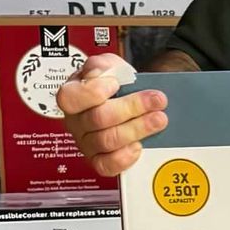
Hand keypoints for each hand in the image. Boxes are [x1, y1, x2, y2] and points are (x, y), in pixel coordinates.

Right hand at [56, 55, 167, 176]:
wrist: (134, 98)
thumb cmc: (118, 84)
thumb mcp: (110, 65)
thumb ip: (102, 64)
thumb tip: (99, 73)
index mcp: (72, 96)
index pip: (71, 97)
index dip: (94, 91)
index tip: (117, 83)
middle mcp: (76, 122)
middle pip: (98, 118)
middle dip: (132, 108)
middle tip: (156, 100)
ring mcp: (86, 143)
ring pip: (107, 141)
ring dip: (137, 129)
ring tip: (159, 119)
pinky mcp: (98, 161)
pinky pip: (106, 166)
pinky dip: (124, 157)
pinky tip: (139, 146)